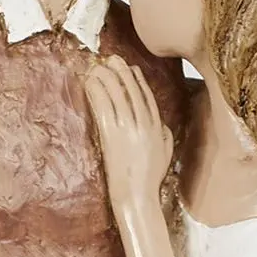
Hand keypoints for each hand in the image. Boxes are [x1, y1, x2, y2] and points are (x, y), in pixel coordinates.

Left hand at [84, 56, 173, 215]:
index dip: (138, 80)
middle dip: (121, 72)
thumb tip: (160, 123)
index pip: (147, 97)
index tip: (130, 68)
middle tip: (111, 59)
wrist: (138, 198)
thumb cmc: (149, 181)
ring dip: (107, 77)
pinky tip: (90, 82)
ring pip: (118, 95)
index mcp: (157, 128)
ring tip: (98, 67)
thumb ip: (164, 135)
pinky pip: (104, 107)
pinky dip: (97, 92)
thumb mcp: (165, 154)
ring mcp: (128, 130)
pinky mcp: (113, 137)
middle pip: (132, 91)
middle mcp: (144, 125)